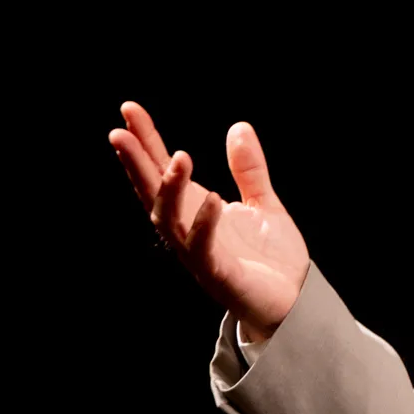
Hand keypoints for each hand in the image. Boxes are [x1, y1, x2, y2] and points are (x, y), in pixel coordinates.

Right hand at [109, 101, 309, 336]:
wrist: (294, 304)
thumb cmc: (272, 259)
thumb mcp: (263, 204)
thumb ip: (249, 169)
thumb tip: (239, 126)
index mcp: (196, 210)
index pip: (163, 170)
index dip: (146, 141)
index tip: (129, 109)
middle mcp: (188, 230)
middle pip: (152, 193)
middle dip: (135, 163)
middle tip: (118, 132)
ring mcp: (199, 254)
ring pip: (170, 221)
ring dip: (170, 190)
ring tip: (179, 157)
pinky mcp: (218, 275)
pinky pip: (203, 249)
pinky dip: (204, 225)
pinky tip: (211, 201)